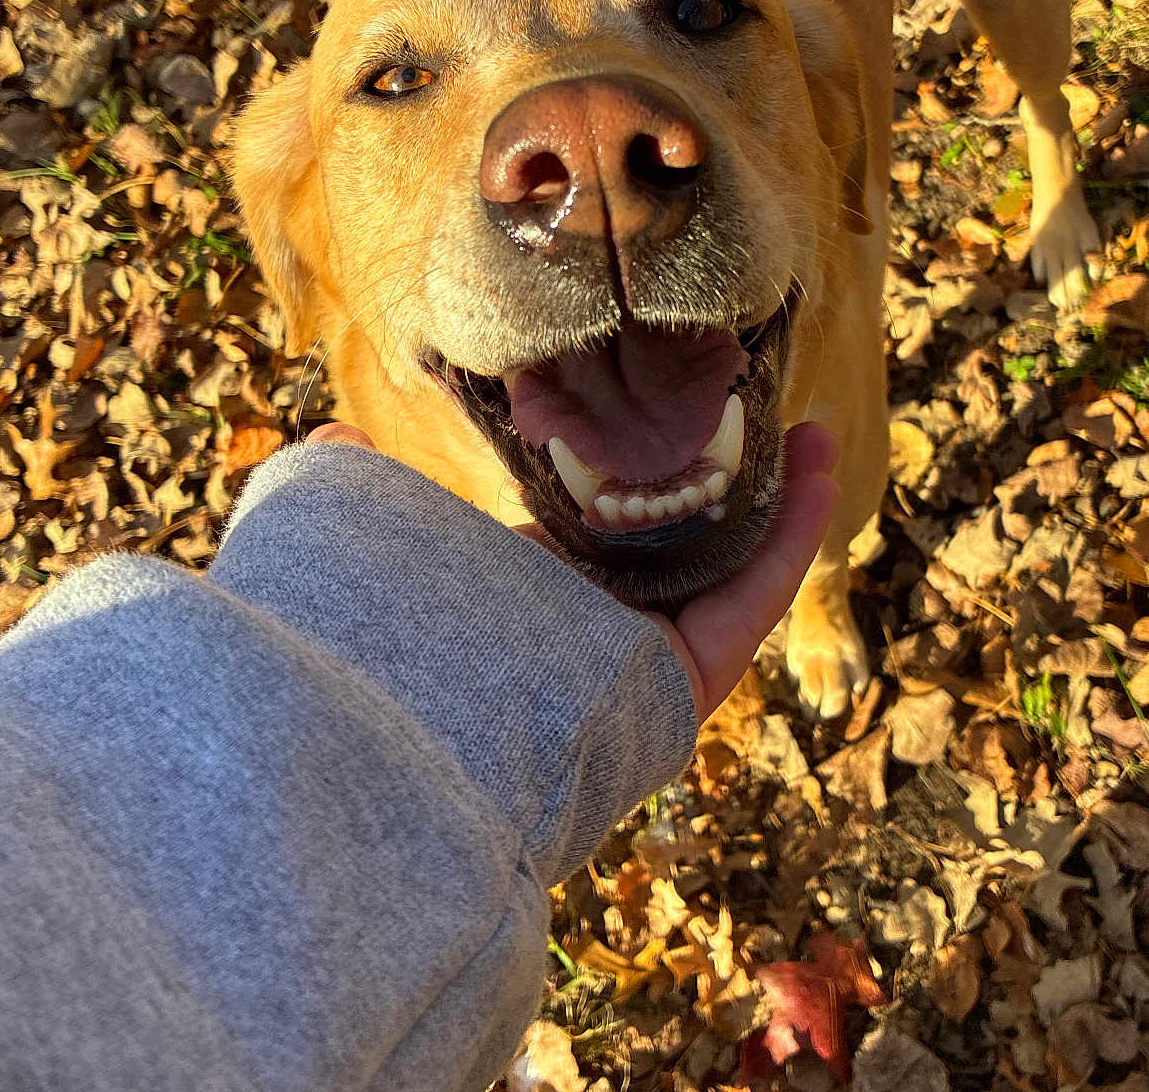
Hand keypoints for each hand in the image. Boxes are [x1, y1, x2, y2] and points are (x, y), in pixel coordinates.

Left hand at [305, 420, 839, 720]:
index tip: (674, 408)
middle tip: (756, 411)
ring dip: (778, 494)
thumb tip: (329, 441)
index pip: (603, 520)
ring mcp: (653, 647)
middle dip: (727, 477)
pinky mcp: (697, 670)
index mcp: (535, 591)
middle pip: (685, 537)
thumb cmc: (400, 637)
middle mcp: (600, 622)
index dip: (645, 466)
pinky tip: (819, 463)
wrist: (422, 741)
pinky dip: (794, 528)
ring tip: (811, 429)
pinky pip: (757, 589)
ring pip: (733, 558)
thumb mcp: (382, 541)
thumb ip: (364, 491)